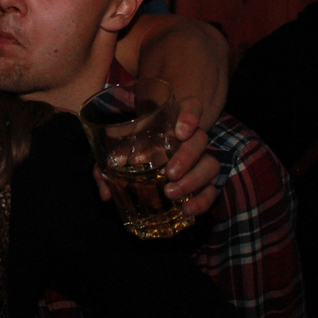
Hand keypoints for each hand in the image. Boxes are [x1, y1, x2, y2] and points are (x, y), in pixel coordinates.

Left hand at [93, 96, 219, 216]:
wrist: (149, 160)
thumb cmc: (134, 147)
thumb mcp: (120, 148)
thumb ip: (108, 164)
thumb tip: (105, 192)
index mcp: (174, 119)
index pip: (192, 107)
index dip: (190, 116)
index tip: (180, 132)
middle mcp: (192, 137)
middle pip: (201, 139)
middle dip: (187, 156)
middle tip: (169, 173)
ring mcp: (201, 159)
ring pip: (211, 165)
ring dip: (193, 180)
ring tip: (171, 192)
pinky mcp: (204, 181)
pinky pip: (212, 189)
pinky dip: (203, 200)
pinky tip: (188, 209)